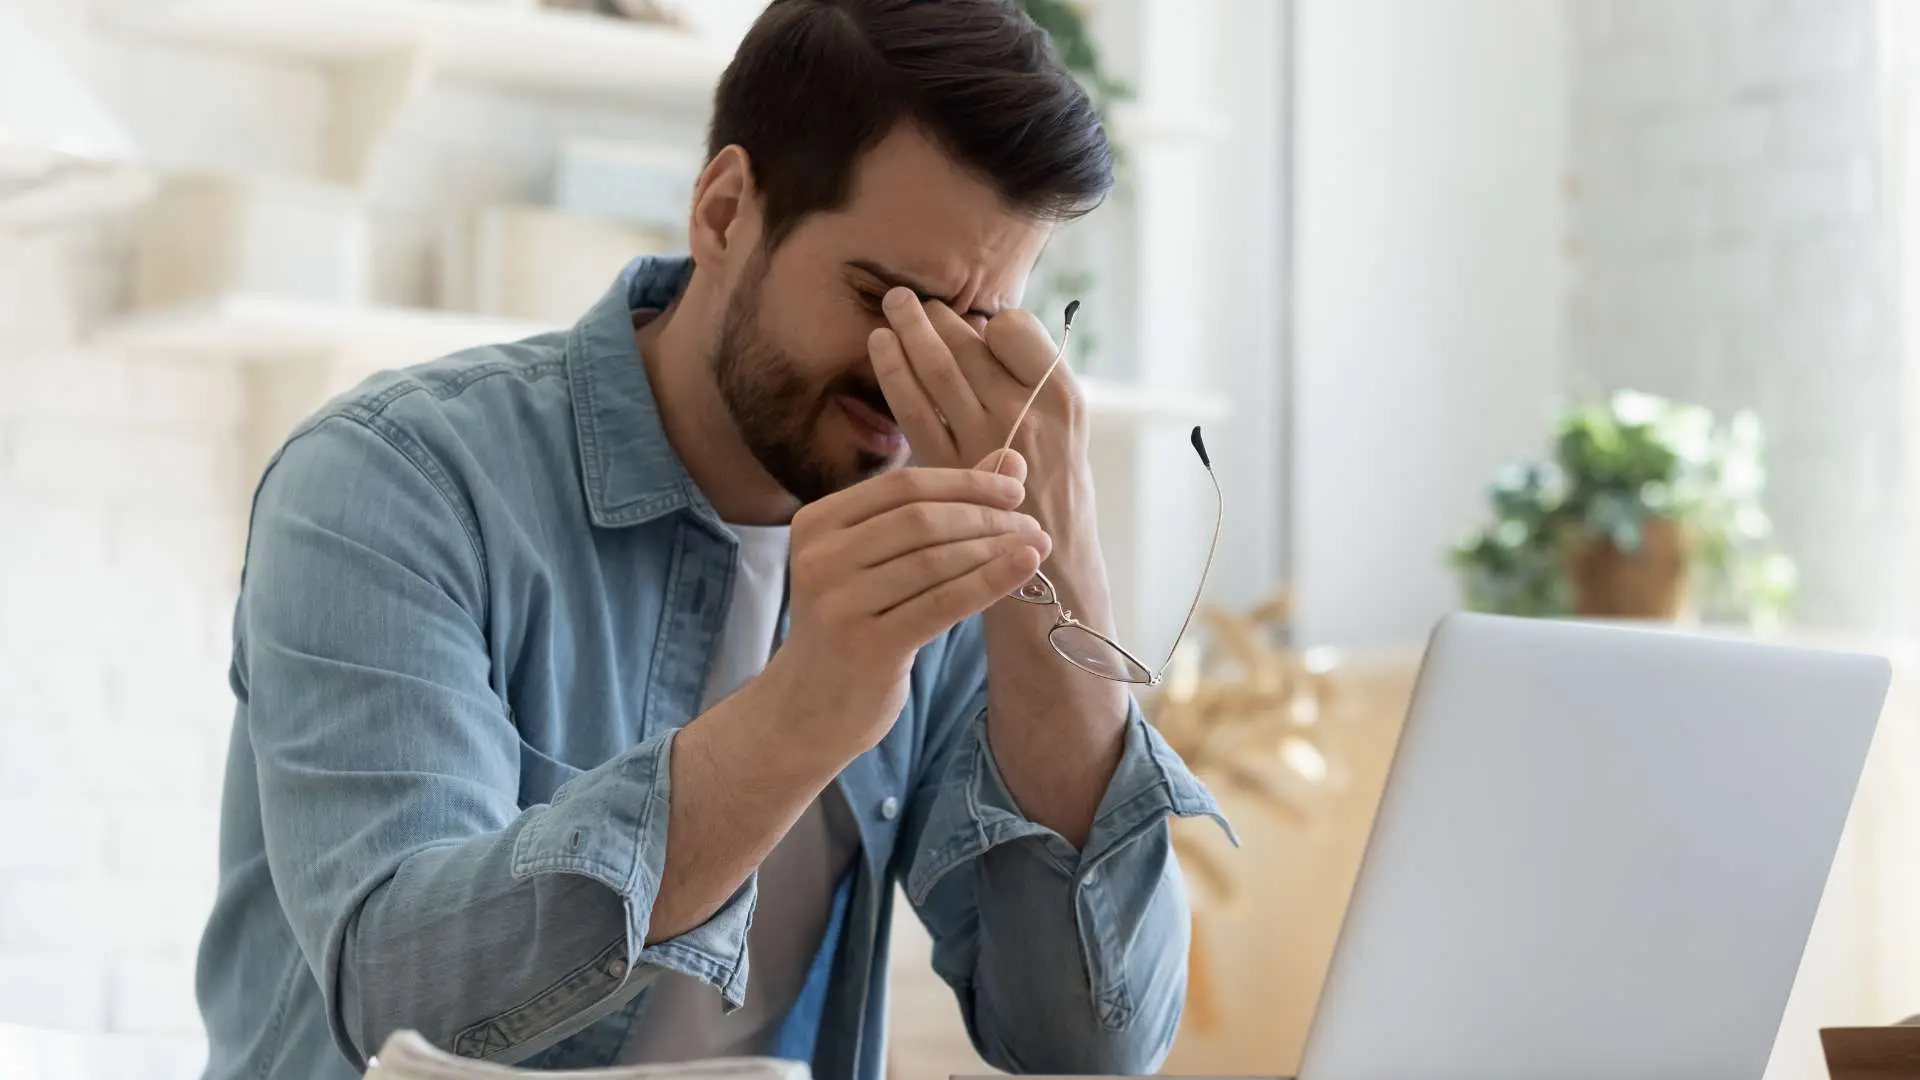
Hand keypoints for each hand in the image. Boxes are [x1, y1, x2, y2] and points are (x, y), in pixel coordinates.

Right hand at [767, 463, 1052, 755]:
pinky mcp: (866, 645)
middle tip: (1032, 524)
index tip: (1014, 490)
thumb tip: (1010, 460)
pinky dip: (990, 580)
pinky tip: (1024, 567)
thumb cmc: (855, 623)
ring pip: (935, 560)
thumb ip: (938, 507)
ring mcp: (839, 603)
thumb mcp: (882, 561)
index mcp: (816, 522)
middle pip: (921, 519)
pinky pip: (943, 603)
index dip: (965, 482)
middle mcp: (820, 557)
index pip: (903, 485)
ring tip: (1036, 547)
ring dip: (995, 549)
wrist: (810, 707)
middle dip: (985, 517)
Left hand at [868, 288, 1111, 634]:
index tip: (973, 322)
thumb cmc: (1056, 496)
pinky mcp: (949, 469)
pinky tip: (880, 348)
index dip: (988, 321)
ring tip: (891, 307)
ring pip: (938, 369)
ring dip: (909, 332)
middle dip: (934, 316)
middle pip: (969, 346)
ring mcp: (985, 441)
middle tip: (906, 296)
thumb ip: (1029, 387)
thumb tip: (980, 332)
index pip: (1014, 329)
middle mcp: (1026, 414)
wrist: (1052, 569)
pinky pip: (913, 408)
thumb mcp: (1064, 433)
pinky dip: (893, 372)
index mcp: (1062, 397)